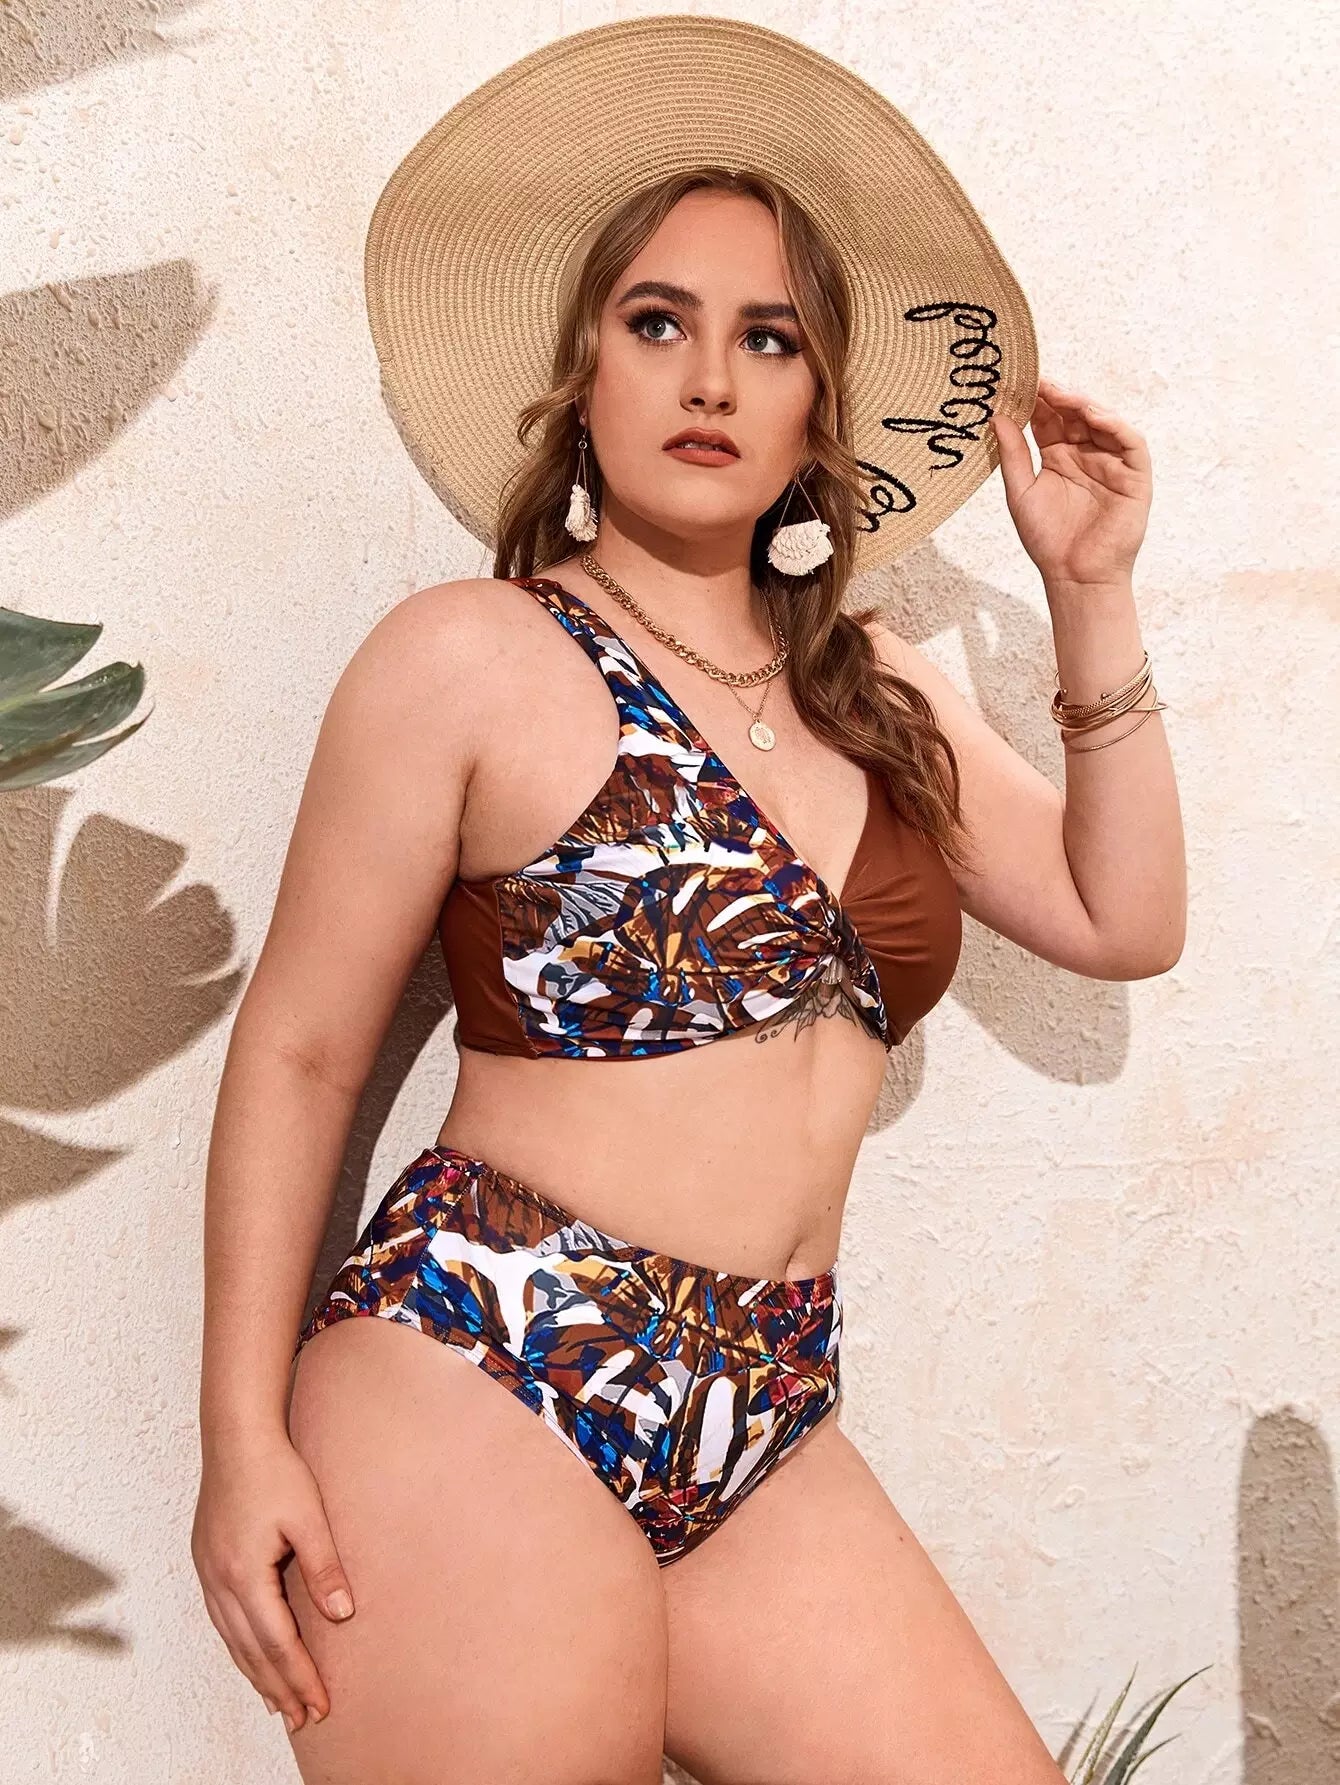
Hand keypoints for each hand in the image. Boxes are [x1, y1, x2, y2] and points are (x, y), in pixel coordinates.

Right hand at [191, 1431, 354, 1733]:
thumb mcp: (309, 1517)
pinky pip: (223, 1622)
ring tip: (278, 1703)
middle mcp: (219, 1582)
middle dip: (278, 1687)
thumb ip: (324, 1567)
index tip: (319, 1705)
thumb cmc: (275, 1470)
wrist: (236, 1437)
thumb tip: (342, 1616)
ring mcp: (208, 1575)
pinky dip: (240, 1648)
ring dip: (256, 1674)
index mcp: (244, 1574)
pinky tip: (252, 1657)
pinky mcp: (207, 1564)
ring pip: (232, 1641)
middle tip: (301, 1720)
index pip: (276, 1642)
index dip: (299, 1676)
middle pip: (250, 1652)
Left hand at [992, 376, 1152, 592]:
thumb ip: (1012, 455)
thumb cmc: (1047, 540)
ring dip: (1084, 405)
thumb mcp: (1021, 492)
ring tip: (1061, 394)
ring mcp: (1111, 463)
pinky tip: (1093, 416)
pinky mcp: (1134, 475)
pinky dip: (1114, 425)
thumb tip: (996, 416)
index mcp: (1058, 457)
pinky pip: (1130, 442)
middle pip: (1075, 415)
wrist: (1074, 576)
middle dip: (1058, 397)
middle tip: (1038, 382)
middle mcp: (1086, 455)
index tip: (1017, 384)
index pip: (1049, 420)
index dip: (1036, 402)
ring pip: (1102, 422)